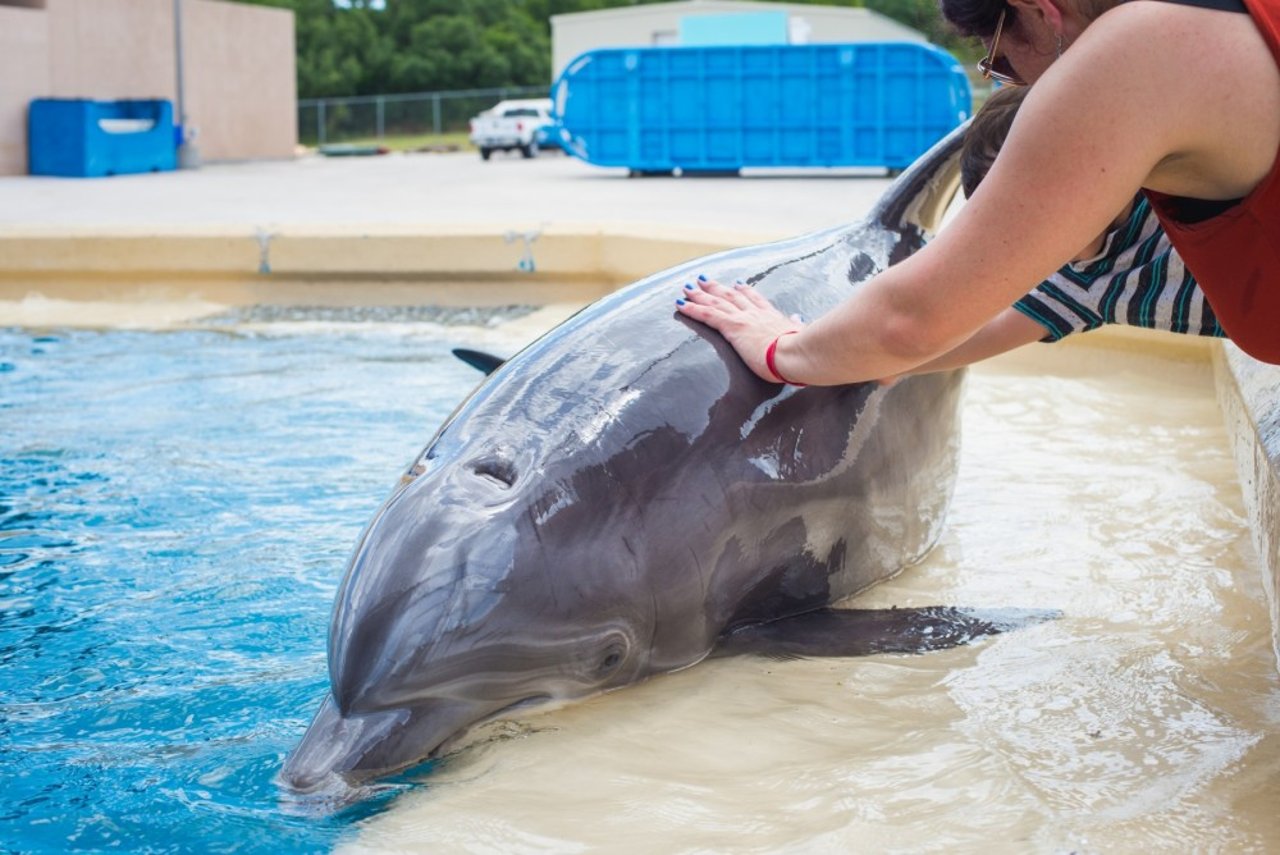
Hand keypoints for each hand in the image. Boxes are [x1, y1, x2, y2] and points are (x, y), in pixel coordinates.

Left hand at [675, 277, 804, 383]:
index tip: (736, 284)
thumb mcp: (799, 336)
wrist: (796, 354)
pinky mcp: (732, 327)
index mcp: (772, 317)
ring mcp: (742, 318)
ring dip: (700, 294)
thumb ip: (795, 326)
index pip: (755, 300)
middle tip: (703, 280)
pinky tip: (681, 304)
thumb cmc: (799, 352)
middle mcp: (755, 314)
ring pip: (716, 302)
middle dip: (716, 288)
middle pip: (731, 296)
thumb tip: (797, 318)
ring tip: (688, 288)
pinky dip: (692, 309)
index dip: (744, 291)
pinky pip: (707, 315)